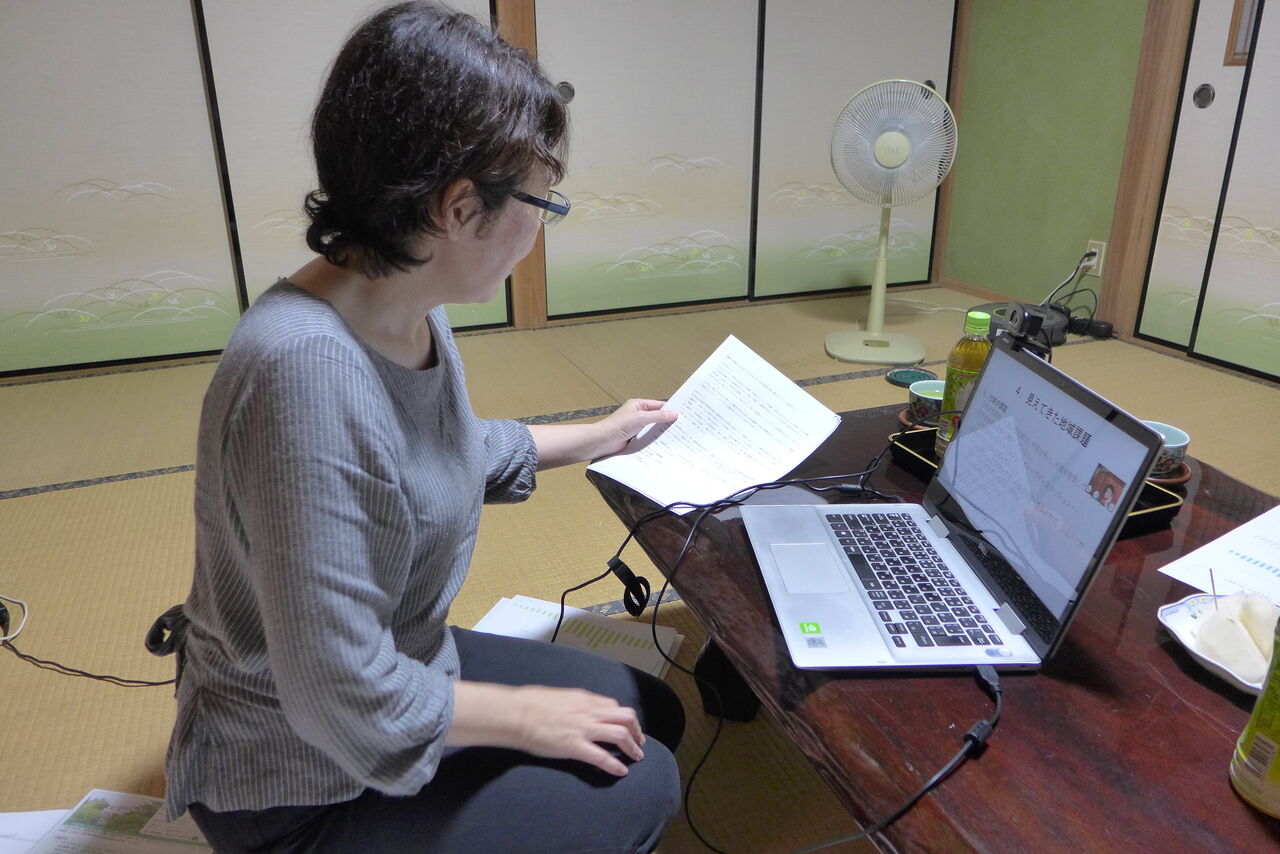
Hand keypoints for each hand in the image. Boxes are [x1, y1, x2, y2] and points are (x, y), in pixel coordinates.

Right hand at [512, 686, 644, 776]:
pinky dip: (615, 765)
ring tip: (637, 756)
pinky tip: (621, 772)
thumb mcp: (560, 696)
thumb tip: (580, 708)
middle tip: (639, 742)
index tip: (627, 727)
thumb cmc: (531, 703)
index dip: (624, 718)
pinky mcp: (574, 746)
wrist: (517, 713)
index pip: (614, 706)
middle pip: (625, 717)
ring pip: (620, 734)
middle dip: (636, 730)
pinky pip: (601, 756)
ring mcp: (583, 729)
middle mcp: (589, 712)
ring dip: (632, 747)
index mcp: (585, 699)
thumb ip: (575, 703)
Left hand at [594, 399, 676, 458]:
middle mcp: (637, 414)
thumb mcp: (641, 418)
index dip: (669, 409)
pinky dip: (654, 439)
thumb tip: (674, 413)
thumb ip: (658, 416)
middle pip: (656, 416)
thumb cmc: (619, 425)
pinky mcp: (634, 437)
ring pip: (652, 427)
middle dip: (667, 421)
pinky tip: (664, 443)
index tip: (682, 414)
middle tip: (682, 426)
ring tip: (677, 435)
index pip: (658, 405)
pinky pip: (647, 436)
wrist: (604, 440)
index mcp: (638, 405)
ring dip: (661, 431)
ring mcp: (636, 426)